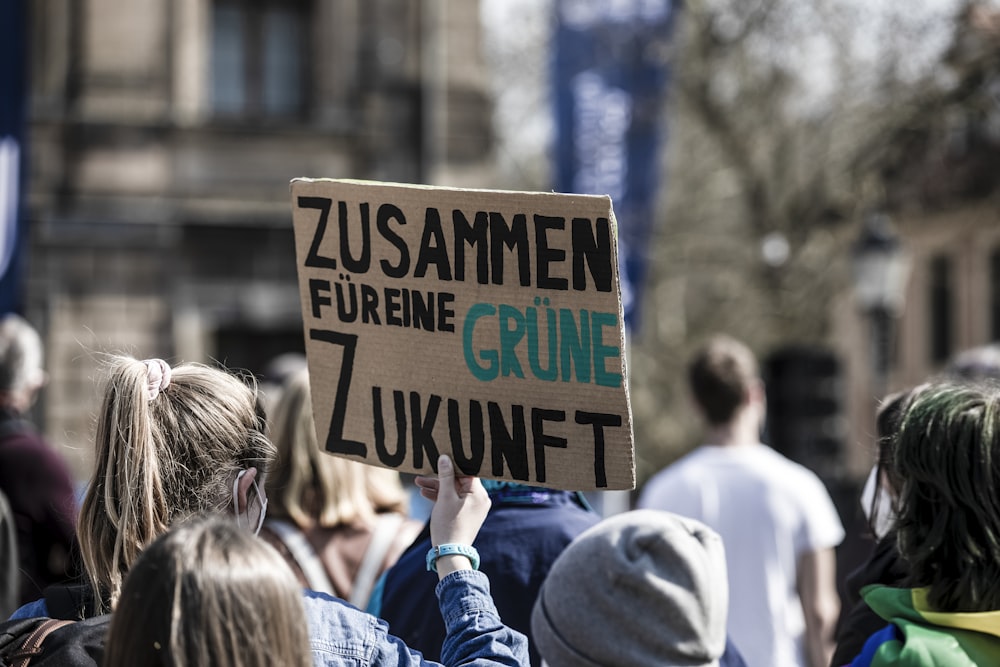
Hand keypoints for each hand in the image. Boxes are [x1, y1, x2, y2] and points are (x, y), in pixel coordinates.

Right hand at [415, 455, 489, 575]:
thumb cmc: (449, 525)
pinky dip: (441, 497)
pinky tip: (425, 493)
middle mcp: (479, 499)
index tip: (442, 457)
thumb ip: (445, 476)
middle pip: (459, 481)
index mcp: (479, 493)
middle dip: (440, 477)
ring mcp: (472, 507)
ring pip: (454, 491)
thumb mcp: (445, 497)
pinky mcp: (464, 514)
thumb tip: (445, 458)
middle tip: (425, 470)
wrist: (450, 553)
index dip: (454, 464)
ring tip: (419, 482)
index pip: (467, 471)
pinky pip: (453, 500)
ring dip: (437, 487)